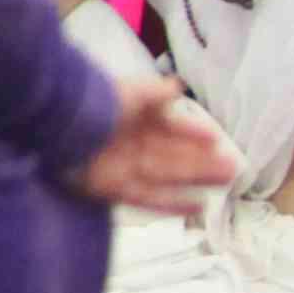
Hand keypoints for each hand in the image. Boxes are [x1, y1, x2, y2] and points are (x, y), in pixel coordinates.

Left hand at [75, 77, 235, 216]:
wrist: (60, 125)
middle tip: (233, 167)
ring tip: (226, 182)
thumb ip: (156, 91)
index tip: (216, 139)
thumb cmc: (98, 104)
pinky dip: (172, 204)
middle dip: (202, 162)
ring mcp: (121, 167)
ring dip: (196, 180)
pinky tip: (197, 207)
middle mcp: (129, 144)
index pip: (169, 128)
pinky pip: (147, 198)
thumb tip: (178, 85)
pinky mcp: (111, 188)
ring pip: (167, 176)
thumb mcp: (132, 92)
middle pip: (172, 156)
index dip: (192, 134)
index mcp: (132, 119)